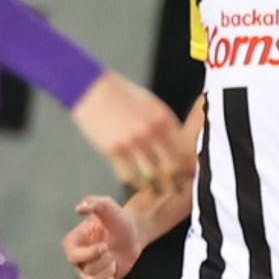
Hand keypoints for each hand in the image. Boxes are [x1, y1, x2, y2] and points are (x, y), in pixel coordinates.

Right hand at [64, 194, 140, 278]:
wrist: (133, 232)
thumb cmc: (118, 218)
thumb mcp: (107, 206)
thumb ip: (94, 203)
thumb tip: (80, 208)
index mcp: (72, 242)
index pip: (73, 256)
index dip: (90, 254)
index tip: (105, 246)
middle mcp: (77, 259)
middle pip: (85, 271)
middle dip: (103, 262)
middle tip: (111, 251)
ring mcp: (87, 271)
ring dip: (108, 272)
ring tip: (114, 260)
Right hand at [70, 71, 192, 200]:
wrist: (90, 87)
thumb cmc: (122, 94)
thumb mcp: (150, 104)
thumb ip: (164, 124)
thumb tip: (178, 144)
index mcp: (163, 118)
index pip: (184, 152)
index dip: (187, 168)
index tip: (187, 176)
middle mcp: (150, 132)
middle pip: (171, 168)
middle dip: (175, 182)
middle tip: (175, 190)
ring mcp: (131, 142)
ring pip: (150, 176)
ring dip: (154, 186)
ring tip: (156, 191)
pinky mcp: (112, 149)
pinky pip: (127, 175)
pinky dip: (133, 181)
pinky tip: (135, 182)